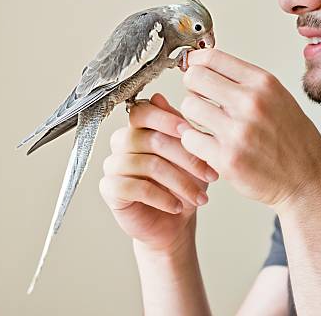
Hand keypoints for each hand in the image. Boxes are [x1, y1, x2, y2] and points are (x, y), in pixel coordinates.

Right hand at [99, 93, 217, 253]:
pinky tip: (177, 206)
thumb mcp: (190, 153)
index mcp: (139, 128)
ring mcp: (113, 166)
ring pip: (146, 165)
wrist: (176, 223)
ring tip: (200, 197)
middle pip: (149, 139)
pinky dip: (161, 198)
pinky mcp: (110, 189)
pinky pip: (134, 188)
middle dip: (185, 157)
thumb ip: (177, 127)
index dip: (166, 119)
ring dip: (179, 182)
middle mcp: (122, 143)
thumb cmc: (183, 185)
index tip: (191, 132)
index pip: (142, 111)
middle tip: (210, 174)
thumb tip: (159, 97)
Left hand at [178, 48, 320, 211]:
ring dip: (191, 116)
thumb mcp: (279, 98)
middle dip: (191, 87)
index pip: (213, 57)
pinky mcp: (226, 158)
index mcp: (264, 84)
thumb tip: (208, 66)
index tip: (191, 67)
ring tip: (205, 124)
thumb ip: (246, 83)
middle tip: (198, 98)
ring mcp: (237, 131)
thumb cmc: (294, 143)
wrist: (307, 183)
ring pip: (188, 106)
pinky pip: (189, 138)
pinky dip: (192, 141)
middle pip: (194, 77)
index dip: (195, 62)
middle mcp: (251, 103)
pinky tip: (206, 144)